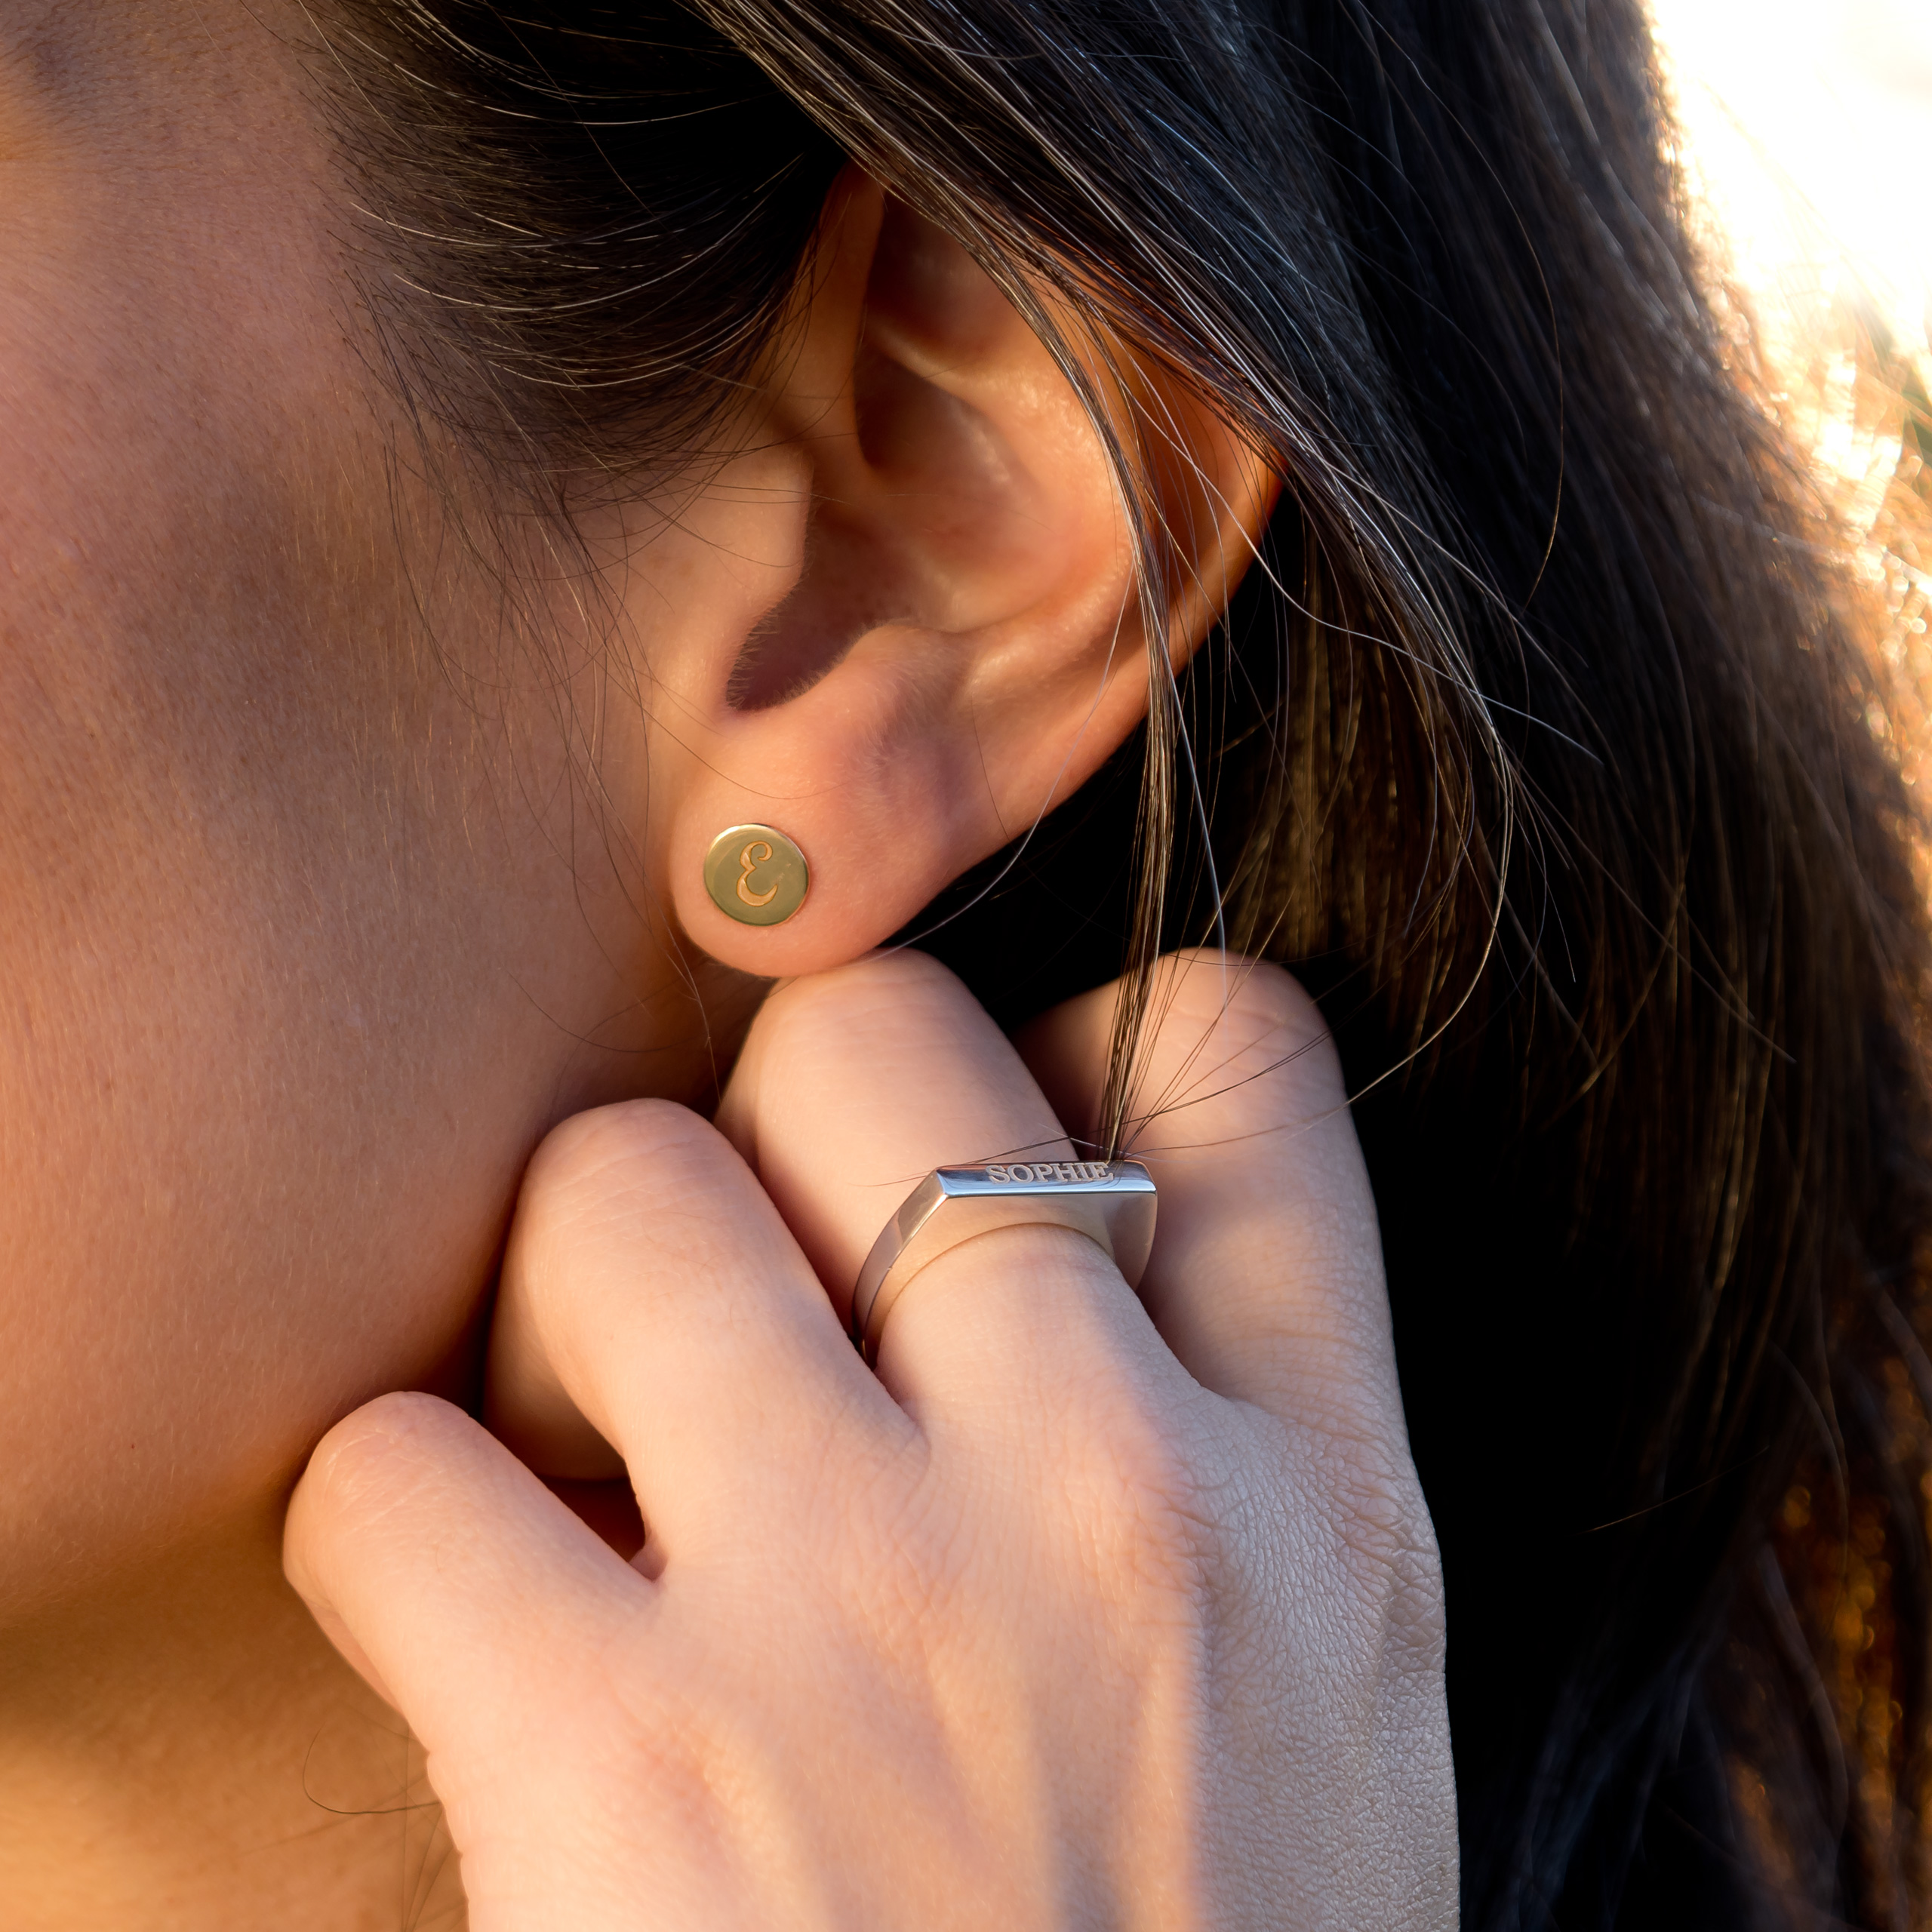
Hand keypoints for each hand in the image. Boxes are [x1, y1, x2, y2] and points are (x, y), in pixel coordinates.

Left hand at [283, 950, 1456, 1928]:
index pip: (1236, 1061)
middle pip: (873, 1043)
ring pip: (619, 1190)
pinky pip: (402, 1469)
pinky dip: (394, 1525)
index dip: (1092, 1029)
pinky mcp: (619, 1775)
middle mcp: (1109, 1507)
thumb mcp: (1330, 1720)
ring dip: (565, 1293)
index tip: (1006, 1129)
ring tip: (594, 1449)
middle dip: (784, 1110)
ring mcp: (864, 1619)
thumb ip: (1226, 1447)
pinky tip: (469, 1630)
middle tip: (759, 1272)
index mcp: (1320, 1504)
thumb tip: (1023, 1208)